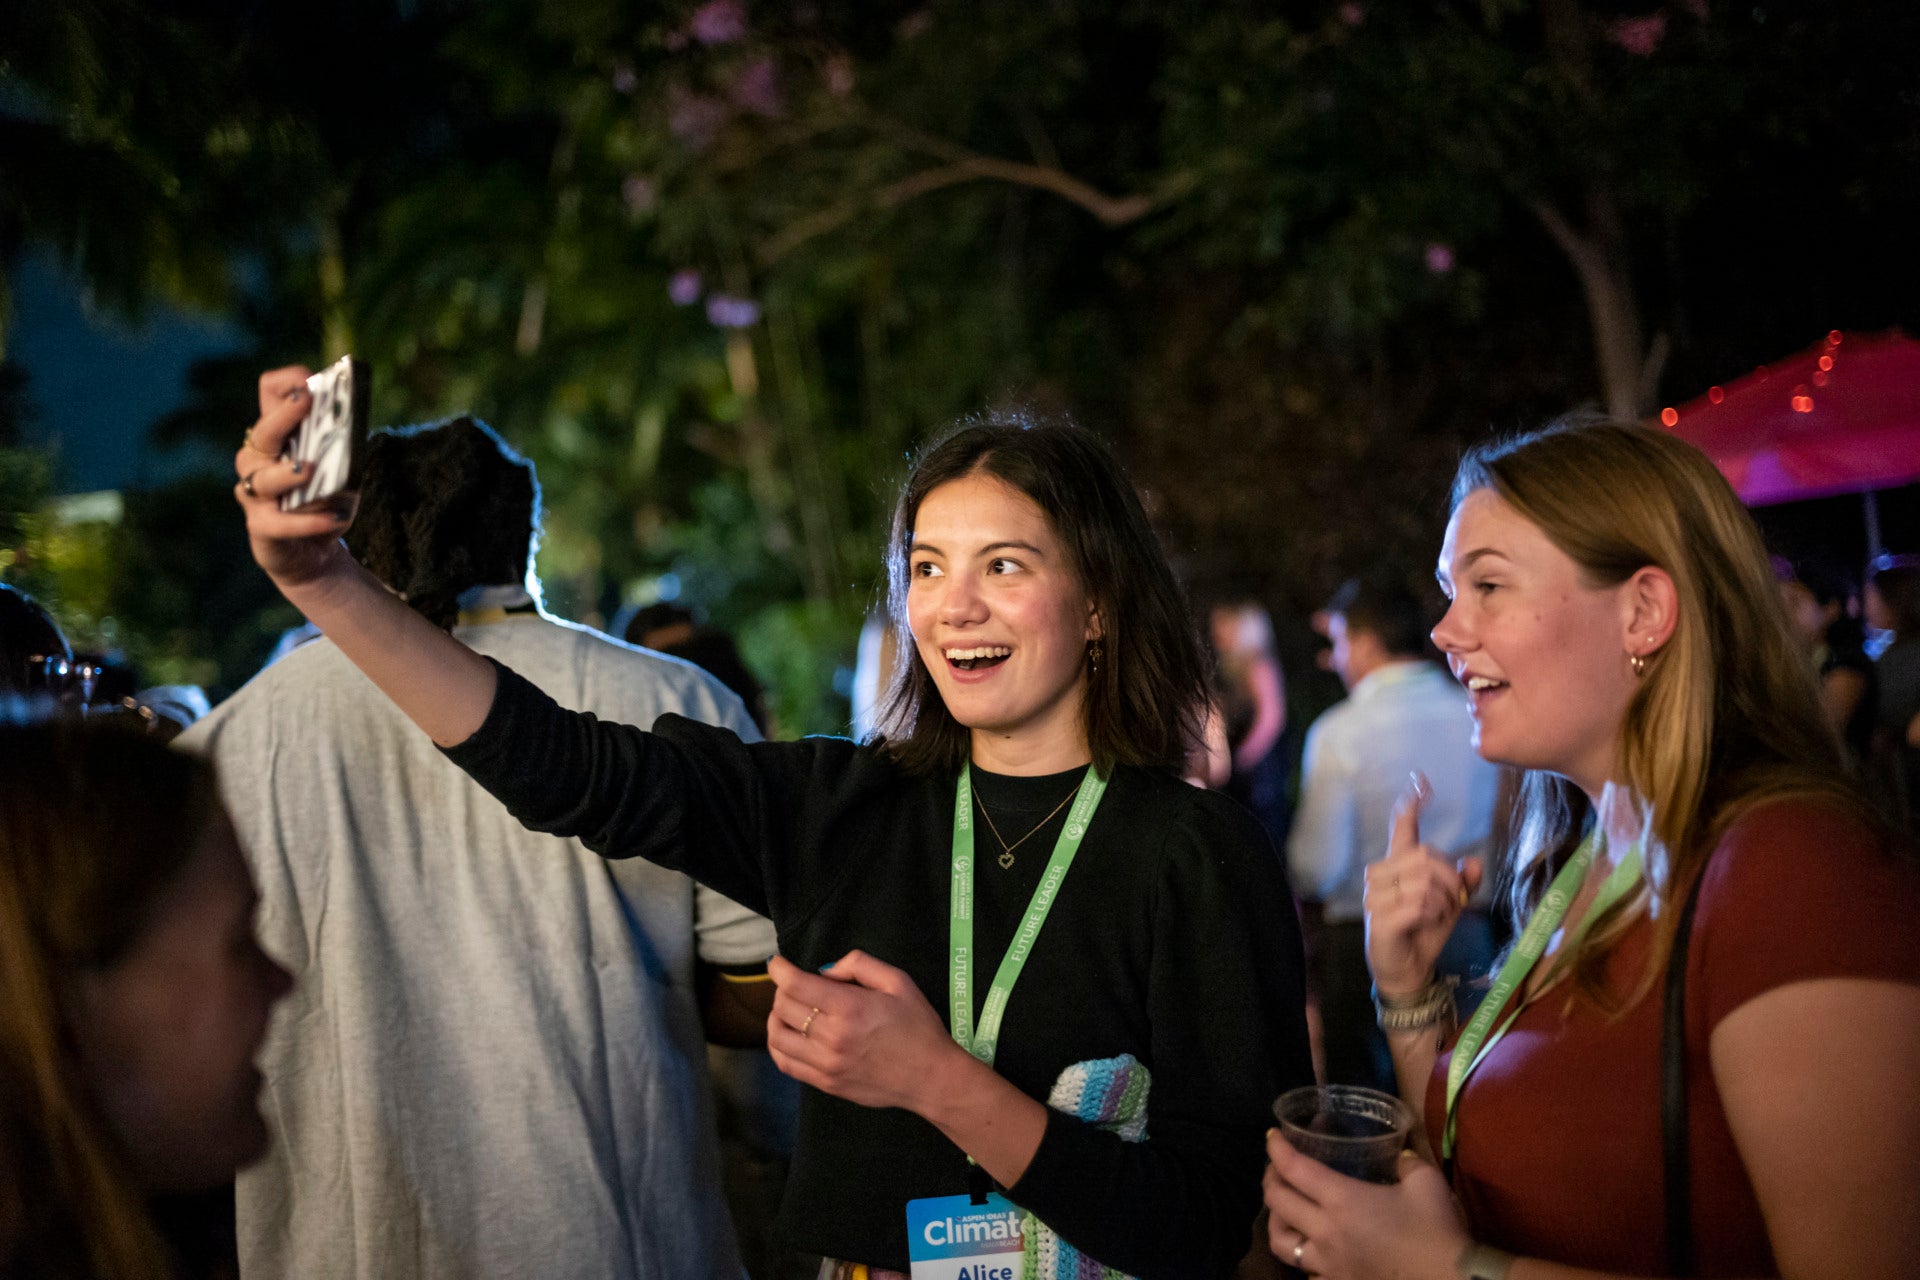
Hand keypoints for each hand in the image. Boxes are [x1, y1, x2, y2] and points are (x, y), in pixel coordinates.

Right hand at [234, 367, 356, 590]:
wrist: (315, 555)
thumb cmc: (327, 502)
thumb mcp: (344, 471)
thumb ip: (344, 451)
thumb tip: (351, 433)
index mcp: (279, 436)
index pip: (269, 395)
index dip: (285, 383)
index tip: (307, 379)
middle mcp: (259, 460)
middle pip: (263, 432)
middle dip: (284, 414)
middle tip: (306, 400)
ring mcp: (255, 493)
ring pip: (264, 478)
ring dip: (289, 472)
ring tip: (310, 470)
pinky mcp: (261, 526)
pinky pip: (279, 522)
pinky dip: (308, 520)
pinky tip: (334, 518)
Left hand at [766, 951, 960, 1113]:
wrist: (931, 1078)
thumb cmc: (918, 1026)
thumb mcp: (898, 982)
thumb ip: (859, 965)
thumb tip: (824, 971)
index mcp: (850, 1008)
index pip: (795, 985)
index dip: (779, 969)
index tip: (777, 963)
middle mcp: (832, 1037)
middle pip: (783, 1008)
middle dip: (782, 989)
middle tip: (795, 985)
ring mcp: (826, 1064)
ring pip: (778, 1037)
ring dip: (776, 1017)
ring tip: (788, 1009)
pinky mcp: (825, 1084)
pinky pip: (786, 1064)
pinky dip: (778, 1045)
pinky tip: (789, 1035)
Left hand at [1264, 1128, 1467, 1278]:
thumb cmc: (1435, 1229)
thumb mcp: (1425, 1181)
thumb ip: (1406, 1162)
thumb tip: (1400, 1158)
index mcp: (1342, 1200)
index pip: (1294, 1168)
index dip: (1277, 1149)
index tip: (1272, 1137)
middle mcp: (1325, 1232)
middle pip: (1277, 1202)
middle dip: (1270, 1179)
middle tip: (1276, 1168)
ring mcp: (1328, 1264)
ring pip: (1280, 1243)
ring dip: (1276, 1222)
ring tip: (1284, 1212)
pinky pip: (1306, 1274)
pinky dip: (1302, 1259)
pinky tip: (1312, 1252)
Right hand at [1362, 773, 1483, 995]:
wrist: (1406, 970)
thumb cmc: (1424, 933)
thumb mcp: (1451, 906)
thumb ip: (1463, 883)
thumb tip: (1474, 861)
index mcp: (1397, 867)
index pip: (1402, 828)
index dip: (1412, 805)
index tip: (1422, 782)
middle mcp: (1381, 875)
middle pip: (1426, 855)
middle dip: (1451, 879)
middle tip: (1454, 902)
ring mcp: (1376, 896)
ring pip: (1425, 879)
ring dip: (1444, 900)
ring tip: (1439, 915)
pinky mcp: (1379, 917)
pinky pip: (1419, 903)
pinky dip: (1433, 913)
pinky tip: (1427, 922)